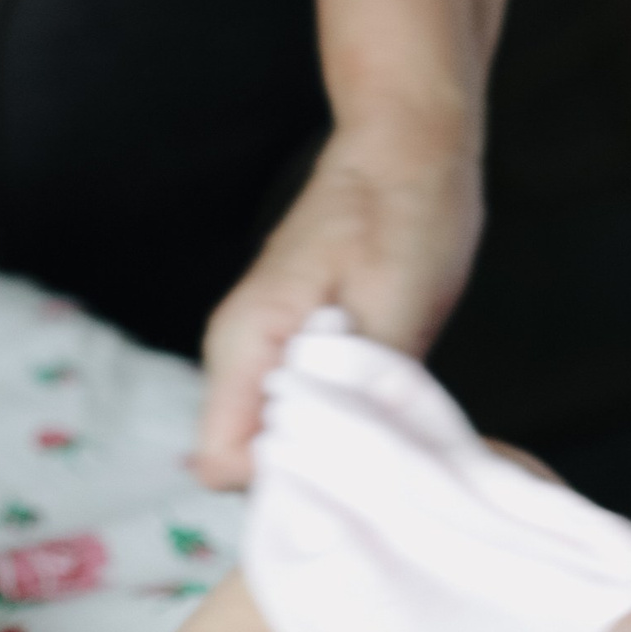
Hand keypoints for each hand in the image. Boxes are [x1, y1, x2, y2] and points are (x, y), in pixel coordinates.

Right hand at [195, 119, 483, 486]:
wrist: (407, 145)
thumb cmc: (404, 212)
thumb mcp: (396, 306)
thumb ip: (355, 392)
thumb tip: (336, 470)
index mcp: (248, 340)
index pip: (223, 463)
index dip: (286, 486)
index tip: (352, 478)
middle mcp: (240, 351)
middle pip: (248, 461)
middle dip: (314, 474)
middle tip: (386, 457)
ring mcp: (264, 347)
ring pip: (278, 437)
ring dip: (334, 446)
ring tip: (395, 426)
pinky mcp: (295, 346)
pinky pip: (303, 410)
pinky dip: (345, 420)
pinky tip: (391, 404)